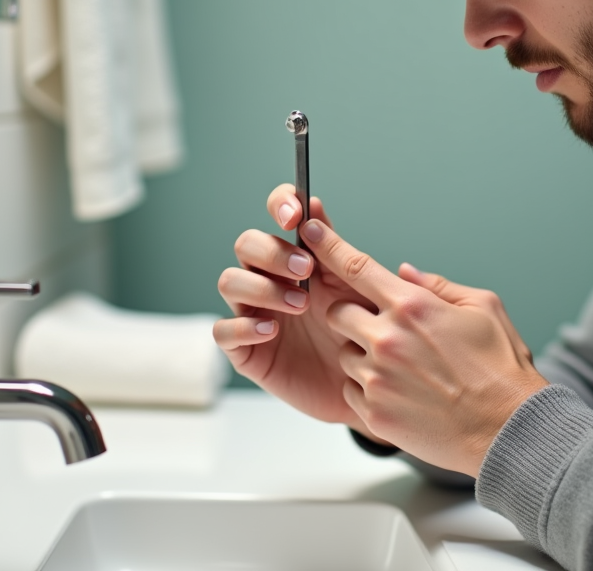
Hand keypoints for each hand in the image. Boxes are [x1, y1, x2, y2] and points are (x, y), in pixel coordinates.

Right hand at [214, 185, 380, 436]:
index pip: (278, 214)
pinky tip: (270, 330)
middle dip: (272, 251)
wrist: (369, 387)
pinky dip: (243, 325)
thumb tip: (315, 206)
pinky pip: (223, 330)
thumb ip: (337, 250)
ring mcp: (255, 311)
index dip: (279, 205)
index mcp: (300, 255)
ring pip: (230, 280)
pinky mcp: (247, 349)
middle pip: (247, 243)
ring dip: (261, 286)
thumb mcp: (358, 290)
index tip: (294, 216)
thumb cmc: (366, 334)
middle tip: (305, 270)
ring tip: (299, 305)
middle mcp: (271, 277)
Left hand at [302, 218, 548, 476]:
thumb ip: (437, 285)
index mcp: (412, 306)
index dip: (327, 246)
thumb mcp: (483, 307)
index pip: (355, 266)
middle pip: (336, 313)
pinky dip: (368, 390)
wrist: (508, 429)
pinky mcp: (374, 412)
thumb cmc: (500, 369)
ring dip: (362, 356)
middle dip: (352, 317)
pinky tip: (404, 394)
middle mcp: (388, 338)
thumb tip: (404, 272)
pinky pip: (351, 390)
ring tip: (404, 370)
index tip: (308, 230)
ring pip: (344, 353)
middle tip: (383, 330)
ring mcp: (378, 377)